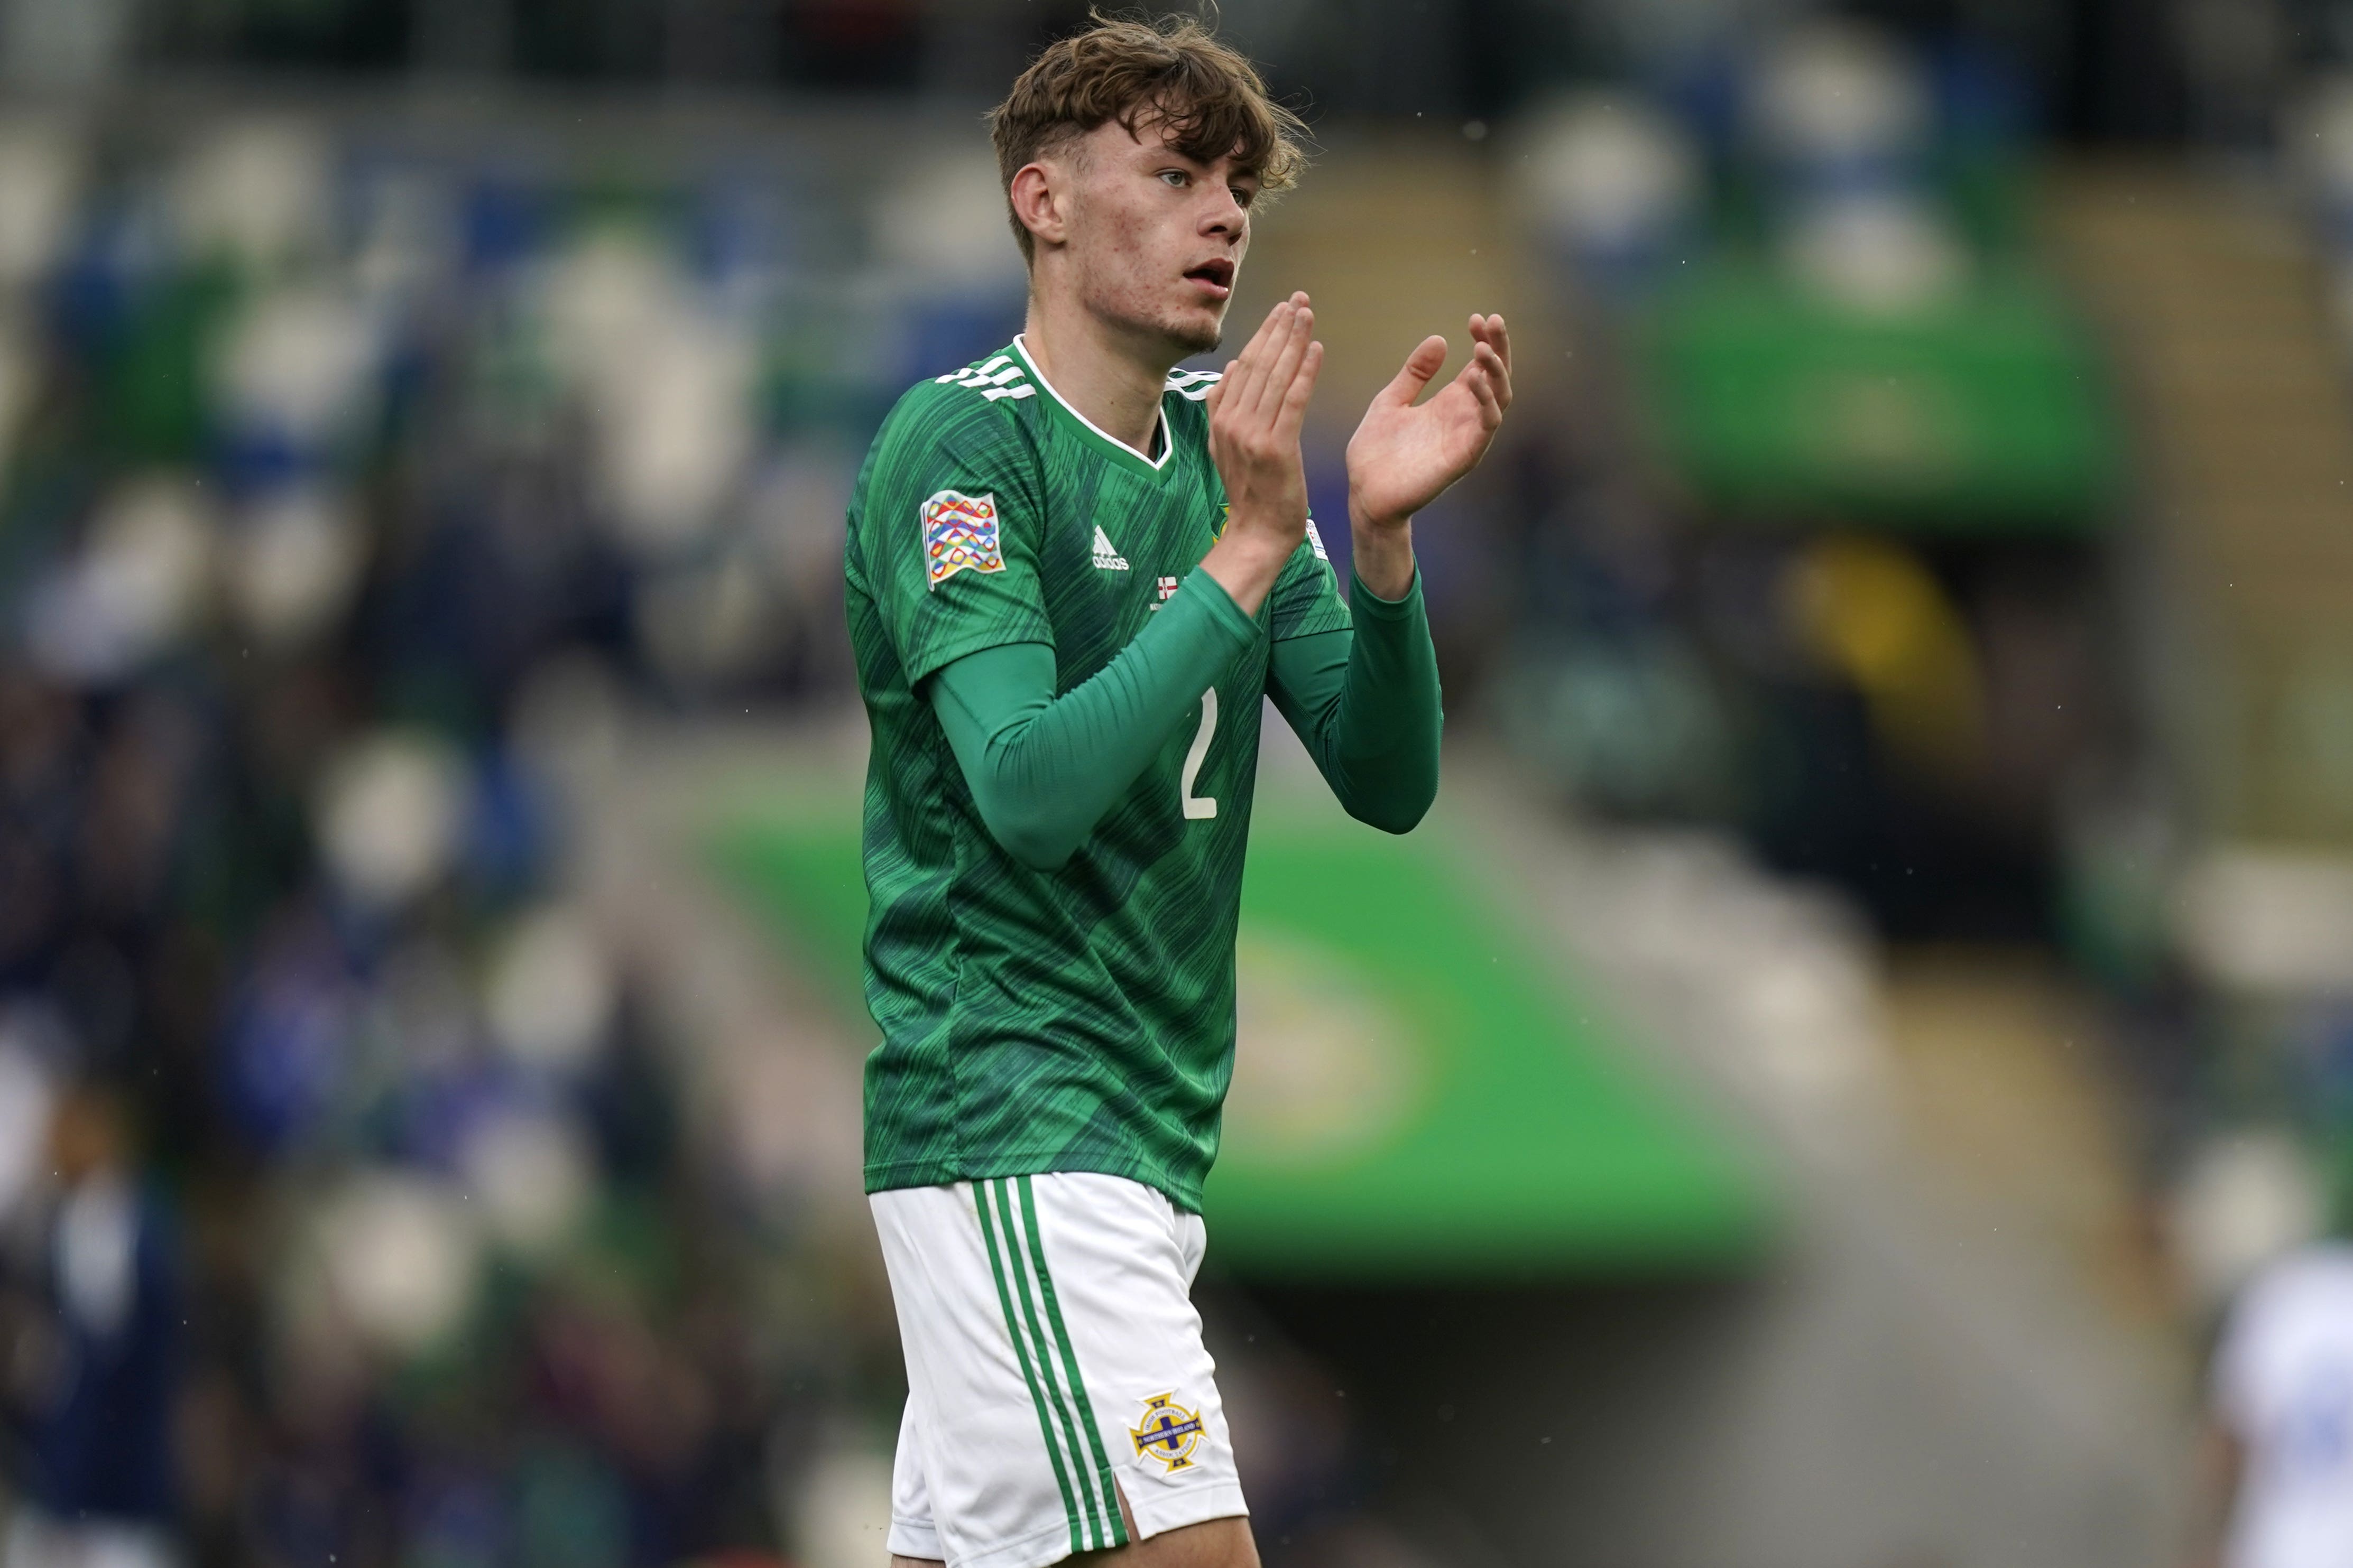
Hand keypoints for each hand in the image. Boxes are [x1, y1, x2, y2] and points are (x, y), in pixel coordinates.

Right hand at [1199, 293, 1321, 614]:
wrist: (1256, 533)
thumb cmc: (1251, 492)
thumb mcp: (1227, 447)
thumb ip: (1225, 407)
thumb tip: (1235, 365)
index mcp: (1222, 417)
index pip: (1247, 364)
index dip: (1266, 333)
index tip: (1282, 308)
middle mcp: (1233, 421)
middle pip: (1260, 363)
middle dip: (1280, 327)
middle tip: (1298, 298)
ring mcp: (1252, 434)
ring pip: (1276, 376)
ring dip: (1293, 340)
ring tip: (1307, 313)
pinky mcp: (1276, 448)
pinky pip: (1293, 401)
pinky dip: (1304, 372)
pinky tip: (1315, 349)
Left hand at [1346, 314, 1512, 532]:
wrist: (1364, 493)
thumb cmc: (1377, 452)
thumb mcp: (1392, 400)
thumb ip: (1415, 373)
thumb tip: (1440, 338)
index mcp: (1449, 403)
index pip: (1480, 367)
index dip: (1484, 341)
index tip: (1475, 318)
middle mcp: (1464, 418)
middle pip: (1497, 377)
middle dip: (1499, 348)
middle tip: (1493, 320)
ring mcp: (1467, 436)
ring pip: (1500, 398)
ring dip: (1496, 371)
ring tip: (1482, 347)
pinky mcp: (1465, 456)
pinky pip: (1487, 424)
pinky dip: (1487, 400)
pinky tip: (1475, 378)